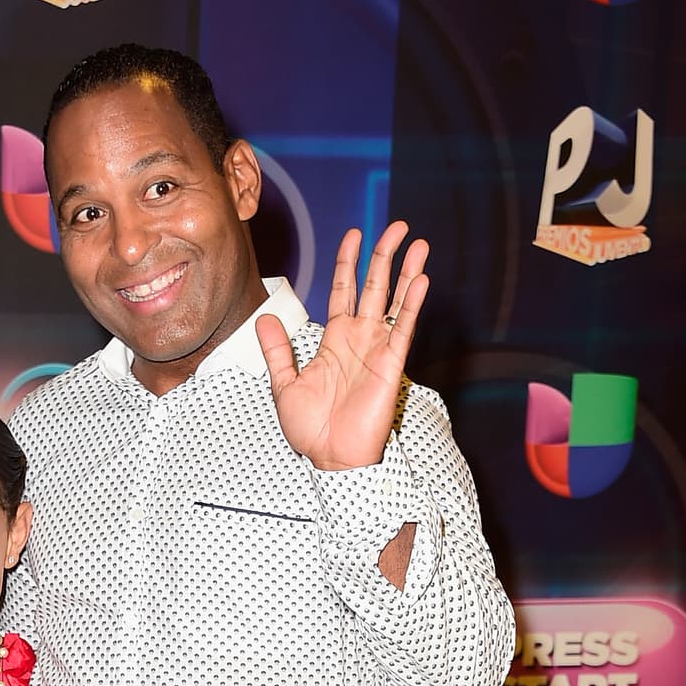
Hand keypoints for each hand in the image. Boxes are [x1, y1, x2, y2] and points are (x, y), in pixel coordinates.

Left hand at [256, 221, 429, 470]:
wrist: (330, 459)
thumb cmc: (310, 430)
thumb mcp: (284, 385)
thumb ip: (277, 351)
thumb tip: (264, 318)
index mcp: (335, 339)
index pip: (344, 289)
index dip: (348, 262)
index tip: (353, 234)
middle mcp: (359, 338)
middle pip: (375, 286)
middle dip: (385, 255)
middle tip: (397, 225)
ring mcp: (377, 349)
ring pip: (395, 302)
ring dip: (407, 272)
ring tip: (417, 243)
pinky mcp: (391, 365)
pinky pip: (403, 329)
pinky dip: (412, 304)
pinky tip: (420, 280)